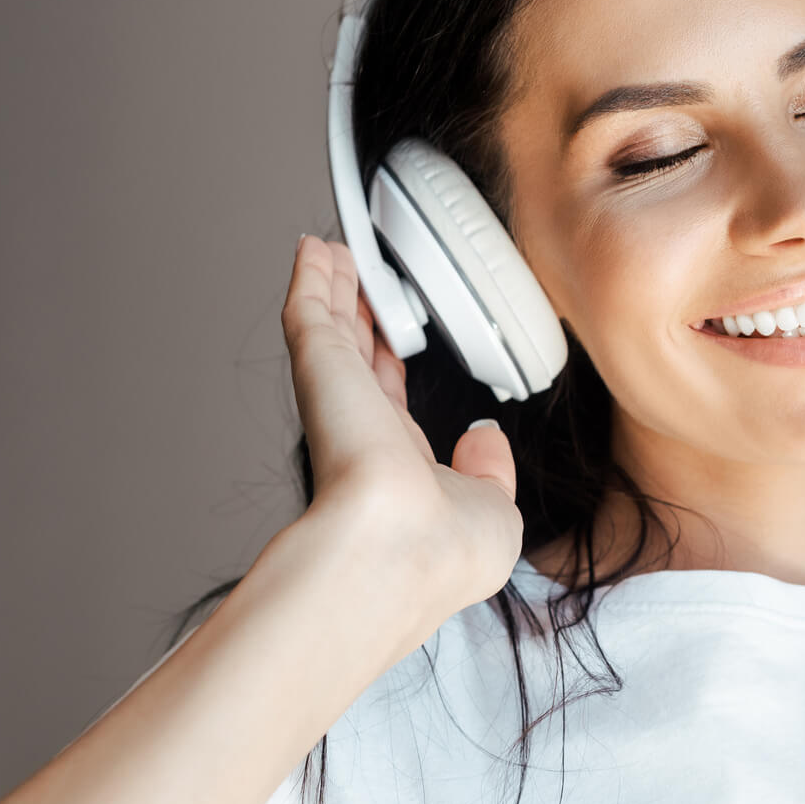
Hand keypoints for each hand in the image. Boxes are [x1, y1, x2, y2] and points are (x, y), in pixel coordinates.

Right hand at [266, 235, 523, 633]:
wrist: (396, 554)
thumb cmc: (439, 552)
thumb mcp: (493, 512)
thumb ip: (489, 472)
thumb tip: (484, 442)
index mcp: (399, 468)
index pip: (389, 400)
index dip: (389, 362)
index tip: (390, 334)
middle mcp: (361, 433)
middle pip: (353, 356)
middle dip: (354, 314)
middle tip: (354, 275)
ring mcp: (338, 401)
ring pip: (329, 329)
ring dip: (332, 286)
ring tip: (332, 250)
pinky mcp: (321, 373)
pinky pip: (311, 312)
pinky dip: (311, 278)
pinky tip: (316, 250)